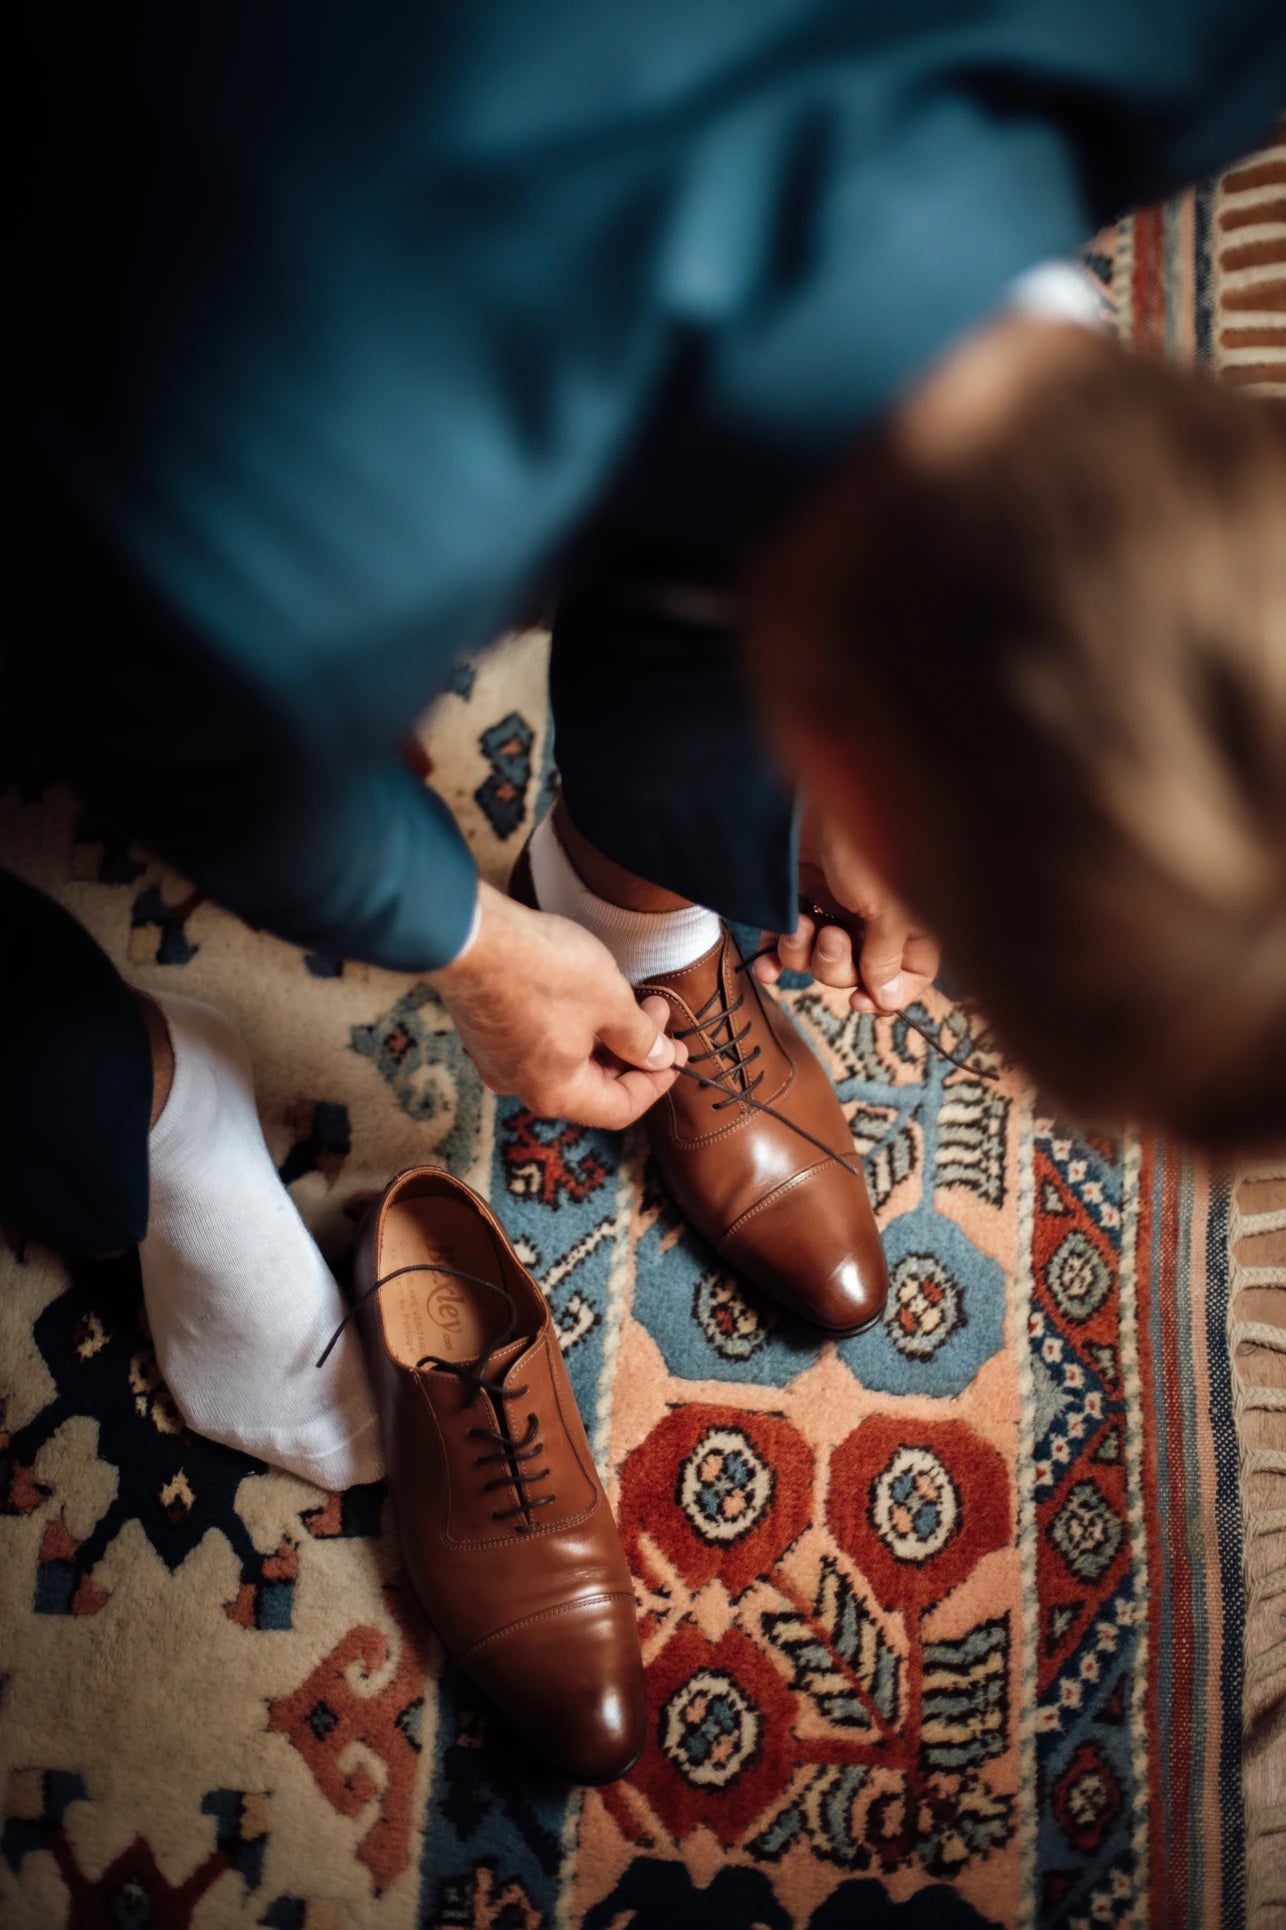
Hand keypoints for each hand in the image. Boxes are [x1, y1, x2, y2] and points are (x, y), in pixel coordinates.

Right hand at [431, 882, 687, 1126]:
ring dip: (604, 1036)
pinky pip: (540, 1043)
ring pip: (566, 1062)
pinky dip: (573, 1027)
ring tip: (627, 997)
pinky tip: (587, 993)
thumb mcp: (610, 1002)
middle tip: (659, 1014)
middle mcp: (524, 1087)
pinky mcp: (486, 1033)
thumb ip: (640, 1037)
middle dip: (632, 1052)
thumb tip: (658, 1057)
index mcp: (558, 1094)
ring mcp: (499, 1061)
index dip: (657, 1082)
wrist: (470, 934)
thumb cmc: (543, 971)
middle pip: (593, 1086)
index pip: (621, 1109)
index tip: (678, 1051)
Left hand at [753, 815, 939, 1014]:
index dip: (889, 993)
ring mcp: (835, 904)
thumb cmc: (862, 837)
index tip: (862, 1000)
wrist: (806, 791)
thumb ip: (886, 954)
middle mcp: (875, 914)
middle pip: (859, 972)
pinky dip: (775, 957)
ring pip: (818, 960)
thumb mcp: (886, 903)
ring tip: (800, 926)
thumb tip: (884, 995)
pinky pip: (785, 944)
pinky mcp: (798, 895)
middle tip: (827, 936)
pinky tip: (765, 962)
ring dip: (804, 956)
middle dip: (837, 966)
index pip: (913, 973)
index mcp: (911, 916)